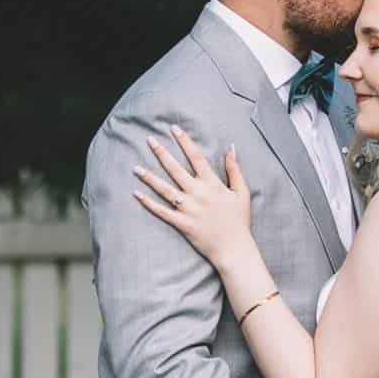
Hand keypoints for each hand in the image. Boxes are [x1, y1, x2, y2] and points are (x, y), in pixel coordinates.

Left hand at [133, 126, 254, 263]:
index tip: (173, 129)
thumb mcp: (242, 192)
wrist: (234, 249)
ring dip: (149, 178)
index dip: (184, 141)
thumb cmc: (239, 220)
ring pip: (164, 189)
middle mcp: (198, 194)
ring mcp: (188, 209)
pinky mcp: (182, 223)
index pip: (196, 157)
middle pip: (175, 169)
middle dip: (161, 153)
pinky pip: (161, 211)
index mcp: (212, 184)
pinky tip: (136, 193)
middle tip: (149, 139)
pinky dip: (148, 203)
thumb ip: (234, 169)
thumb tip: (231, 147)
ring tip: (136, 167)